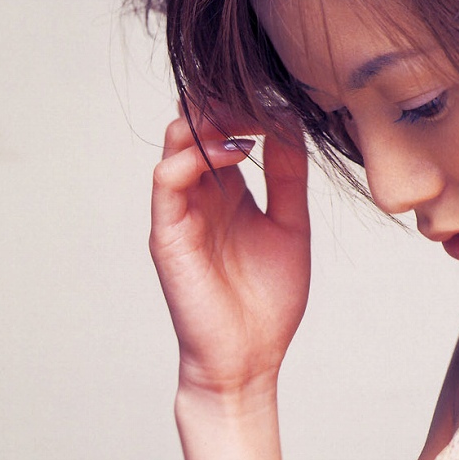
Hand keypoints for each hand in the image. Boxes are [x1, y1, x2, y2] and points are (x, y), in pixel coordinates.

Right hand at [150, 110, 309, 409]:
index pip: (226, 132)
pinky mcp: (167, 234)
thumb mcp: (291, 226)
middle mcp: (201, 197)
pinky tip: (235, 155)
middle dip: (226, 105)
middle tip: (261, 100)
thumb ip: (288, 177)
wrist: (250, 359)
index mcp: (229, 194)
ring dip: (209, 123)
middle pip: (196, 127)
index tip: (281, 100)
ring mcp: (181, 213)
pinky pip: (167, 179)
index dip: (248, 109)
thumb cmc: (268, 302)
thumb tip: (289, 122)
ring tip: (248, 124)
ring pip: (176, 143)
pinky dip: (195, 156)